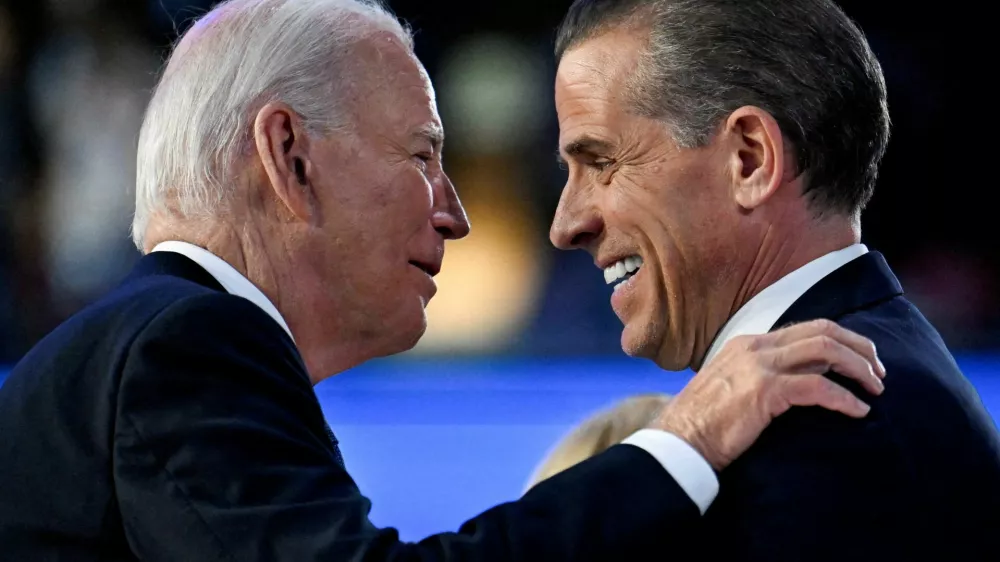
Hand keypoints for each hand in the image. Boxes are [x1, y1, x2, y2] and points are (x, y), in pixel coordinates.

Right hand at [652, 319, 885, 470]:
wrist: (680, 442)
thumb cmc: (704, 424)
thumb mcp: (731, 386)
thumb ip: (760, 376)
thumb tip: (798, 382)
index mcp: (747, 342)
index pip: (807, 327)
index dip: (842, 340)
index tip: (862, 361)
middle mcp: (755, 347)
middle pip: (822, 331)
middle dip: (859, 348)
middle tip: (879, 373)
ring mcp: (758, 366)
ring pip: (825, 351)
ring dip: (858, 368)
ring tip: (875, 389)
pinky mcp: (764, 391)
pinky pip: (818, 387)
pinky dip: (845, 398)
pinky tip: (858, 411)